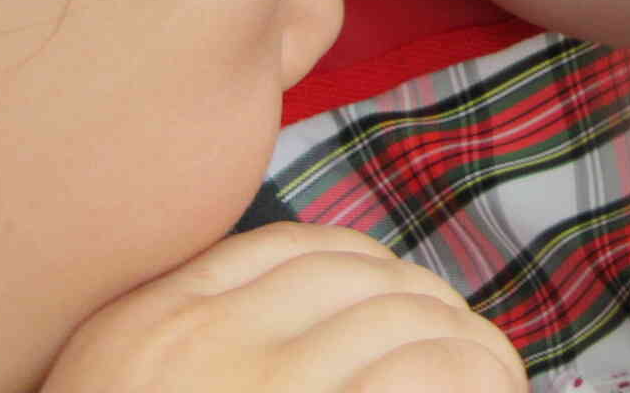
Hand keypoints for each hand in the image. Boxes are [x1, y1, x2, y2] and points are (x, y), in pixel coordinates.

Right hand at [41, 223, 526, 392]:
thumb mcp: (133, 392)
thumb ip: (207, 344)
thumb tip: (340, 299)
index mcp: (152, 328)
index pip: (298, 251)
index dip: (374, 268)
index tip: (408, 300)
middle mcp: (206, 349)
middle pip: (366, 281)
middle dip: (434, 309)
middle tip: (472, 352)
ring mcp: (267, 392)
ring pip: (410, 321)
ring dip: (471, 347)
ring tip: (497, 379)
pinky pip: (431, 374)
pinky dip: (476, 377)